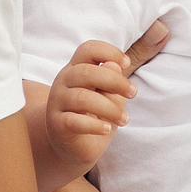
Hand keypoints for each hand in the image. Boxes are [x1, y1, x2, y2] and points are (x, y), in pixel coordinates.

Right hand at [43, 23, 168, 177]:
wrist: (72, 143)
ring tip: (125, 119)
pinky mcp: (57, 124)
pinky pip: (75, 122)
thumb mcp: (109, 95)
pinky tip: (107, 129)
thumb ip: (112, 81)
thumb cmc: (94, 113)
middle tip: (133, 93)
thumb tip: (114, 66)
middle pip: (85, 72)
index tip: (127, 63)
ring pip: (82, 98)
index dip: (109, 52)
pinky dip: (95, 125)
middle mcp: (63, 81)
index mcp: (77, 68)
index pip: (88, 49)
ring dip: (110, 109)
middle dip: (115, 81)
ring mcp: (57, 102)